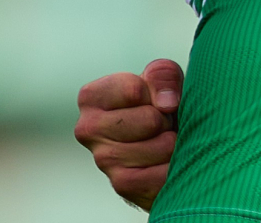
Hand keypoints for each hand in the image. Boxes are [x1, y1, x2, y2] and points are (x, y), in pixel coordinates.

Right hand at [74, 58, 184, 210]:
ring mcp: (102, 159)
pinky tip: (166, 164)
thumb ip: (163, 75)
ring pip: (160, 147)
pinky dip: (173, 169)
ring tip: (164, 142)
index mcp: (91, 97)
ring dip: (173, 144)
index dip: (156, 94)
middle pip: (150, 119)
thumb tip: (166, 104)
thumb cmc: (162, 105)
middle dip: (166, 120)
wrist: (170, 146)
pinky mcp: (121, 184)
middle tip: (160, 125)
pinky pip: (161, 175)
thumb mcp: (164, 80)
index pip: (134, 90)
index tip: (152, 101)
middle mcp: (87, 129)